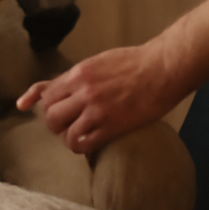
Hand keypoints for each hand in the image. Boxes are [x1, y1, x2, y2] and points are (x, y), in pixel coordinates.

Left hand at [15, 42, 183, 154]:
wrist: (162, 68)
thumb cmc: (134, 62)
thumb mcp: (98, 62)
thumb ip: (78, 76)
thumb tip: (62, 85)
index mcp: (78, 74)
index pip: (46, 95)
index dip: (48, 106)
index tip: (53, 111)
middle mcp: (82, 91)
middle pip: (51, 116)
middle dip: (55, 124)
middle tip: (67, 125)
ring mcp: (96, 110)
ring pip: (65, 133)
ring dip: (68, 138)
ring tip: (78, 137)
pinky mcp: (112, 126)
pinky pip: (85, 144)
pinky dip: (82, 147)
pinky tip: (89, 144)